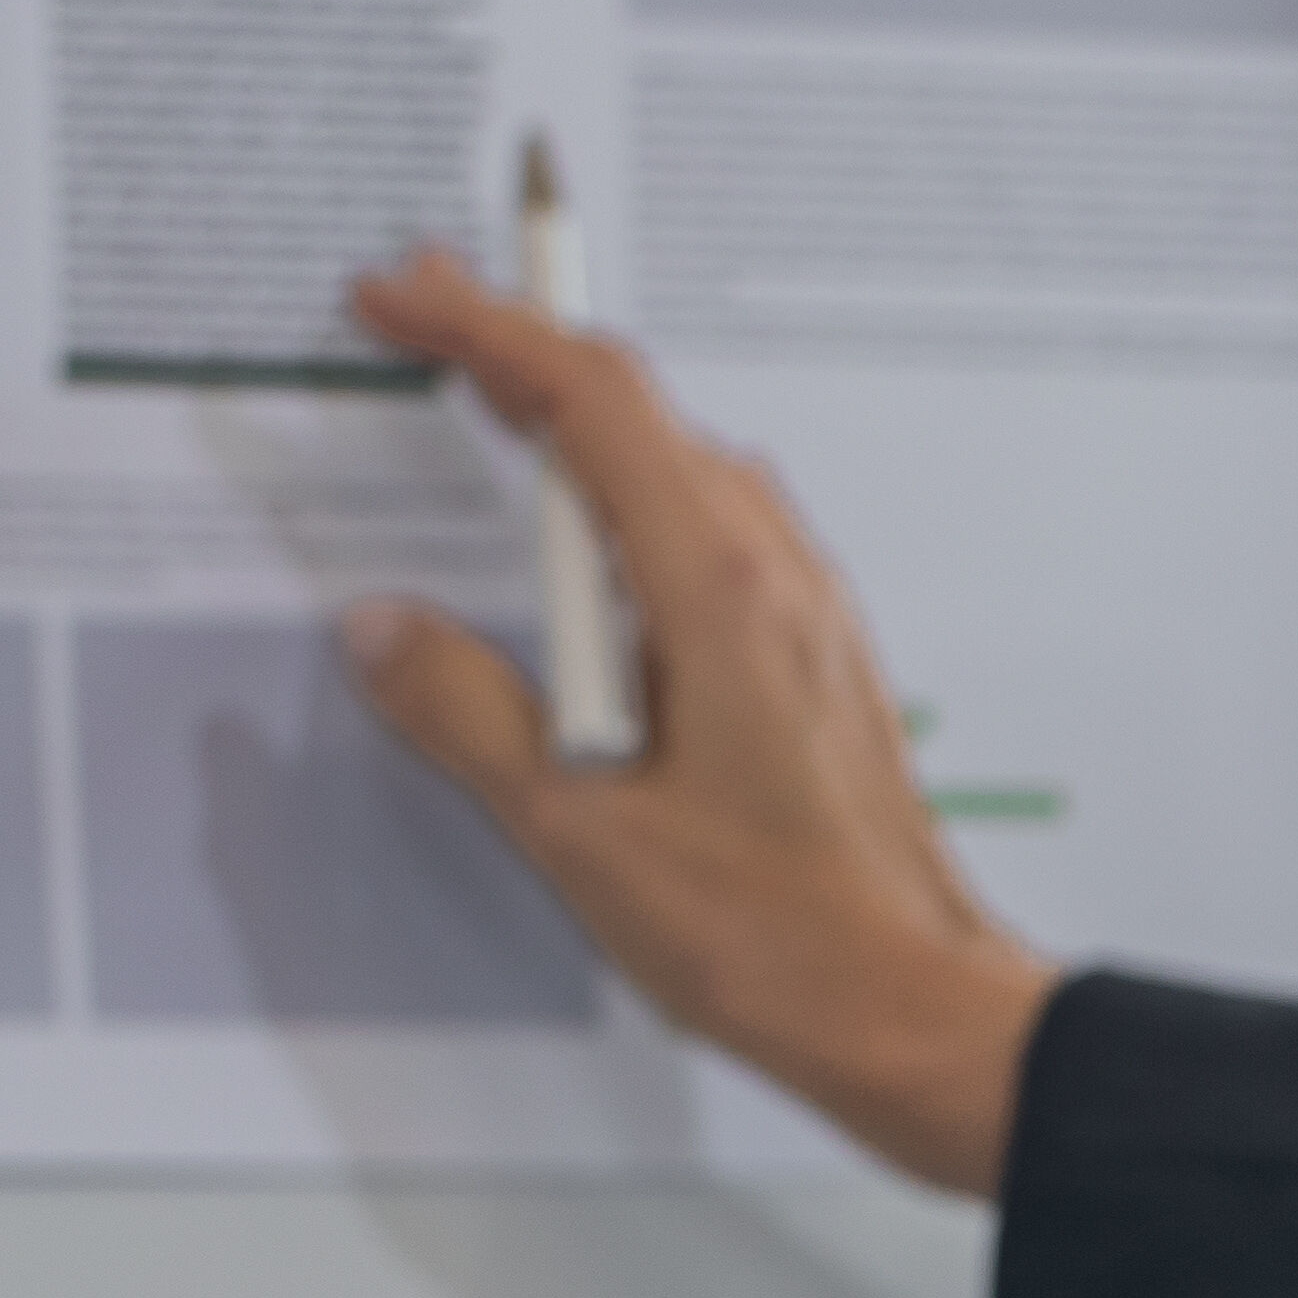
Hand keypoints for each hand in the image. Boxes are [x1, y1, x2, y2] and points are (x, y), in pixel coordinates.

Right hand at [337, 248, 1059, 1196]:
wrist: (914, 1004)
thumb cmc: (775, 934)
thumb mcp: (580, 830)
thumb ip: (471, 715)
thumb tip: (383, 629)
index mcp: (720, 591)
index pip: (596, 404)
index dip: (490, 330)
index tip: (401, 293)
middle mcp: (776, 577)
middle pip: (639, 415)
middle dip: (519, 350)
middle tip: (413, 311)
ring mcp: (803, 614)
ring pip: (680, 469)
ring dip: (575, 422)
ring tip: (477, 399)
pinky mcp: (808, 659)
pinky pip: (707, 535)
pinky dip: (624, 498)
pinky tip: (578, 542)